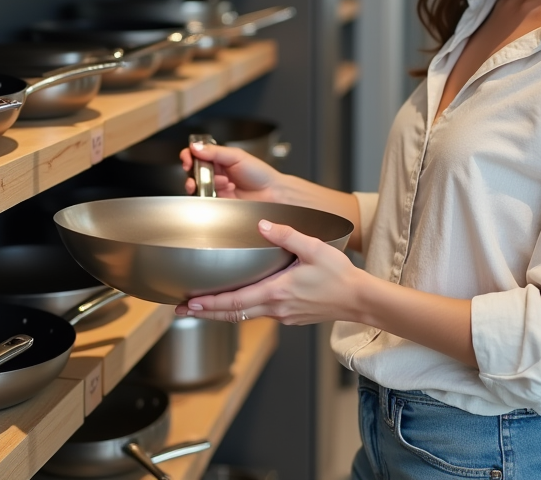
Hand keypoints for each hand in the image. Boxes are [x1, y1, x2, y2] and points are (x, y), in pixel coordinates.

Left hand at [174, 219, 365, 325]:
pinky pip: (259, 315)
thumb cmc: (340, 275)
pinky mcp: (290, 317)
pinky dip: (241, 312)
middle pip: (232, 314)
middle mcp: (276, 308)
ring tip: (201, 308)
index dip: (209, 304)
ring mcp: (283, 316)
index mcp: (277, 291)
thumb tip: (261, 224)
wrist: (359, 299)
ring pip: (244, 317)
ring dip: (221, 313)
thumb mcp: (313, 248)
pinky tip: (237, 304)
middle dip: (205, 313)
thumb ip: (285, 234)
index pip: (234, 301)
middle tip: (181, 310)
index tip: (189, 303)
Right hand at [179, 141, 279, 200]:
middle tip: (194, 171)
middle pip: (194, 171)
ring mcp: (216, 188)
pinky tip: (225, 189)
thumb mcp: (236, 156)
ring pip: (197, 186)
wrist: (272, 193)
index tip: (188, 158)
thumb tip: (195, 147)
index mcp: (219, 159)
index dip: (189, 155)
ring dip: (202, 183)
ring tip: (219, 181)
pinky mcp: (218, 202)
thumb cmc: (260, 173)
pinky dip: (210, 194)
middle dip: (192, 171)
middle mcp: (216, 173)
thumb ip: (214, 151)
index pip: (197, 154)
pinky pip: (205, 199)